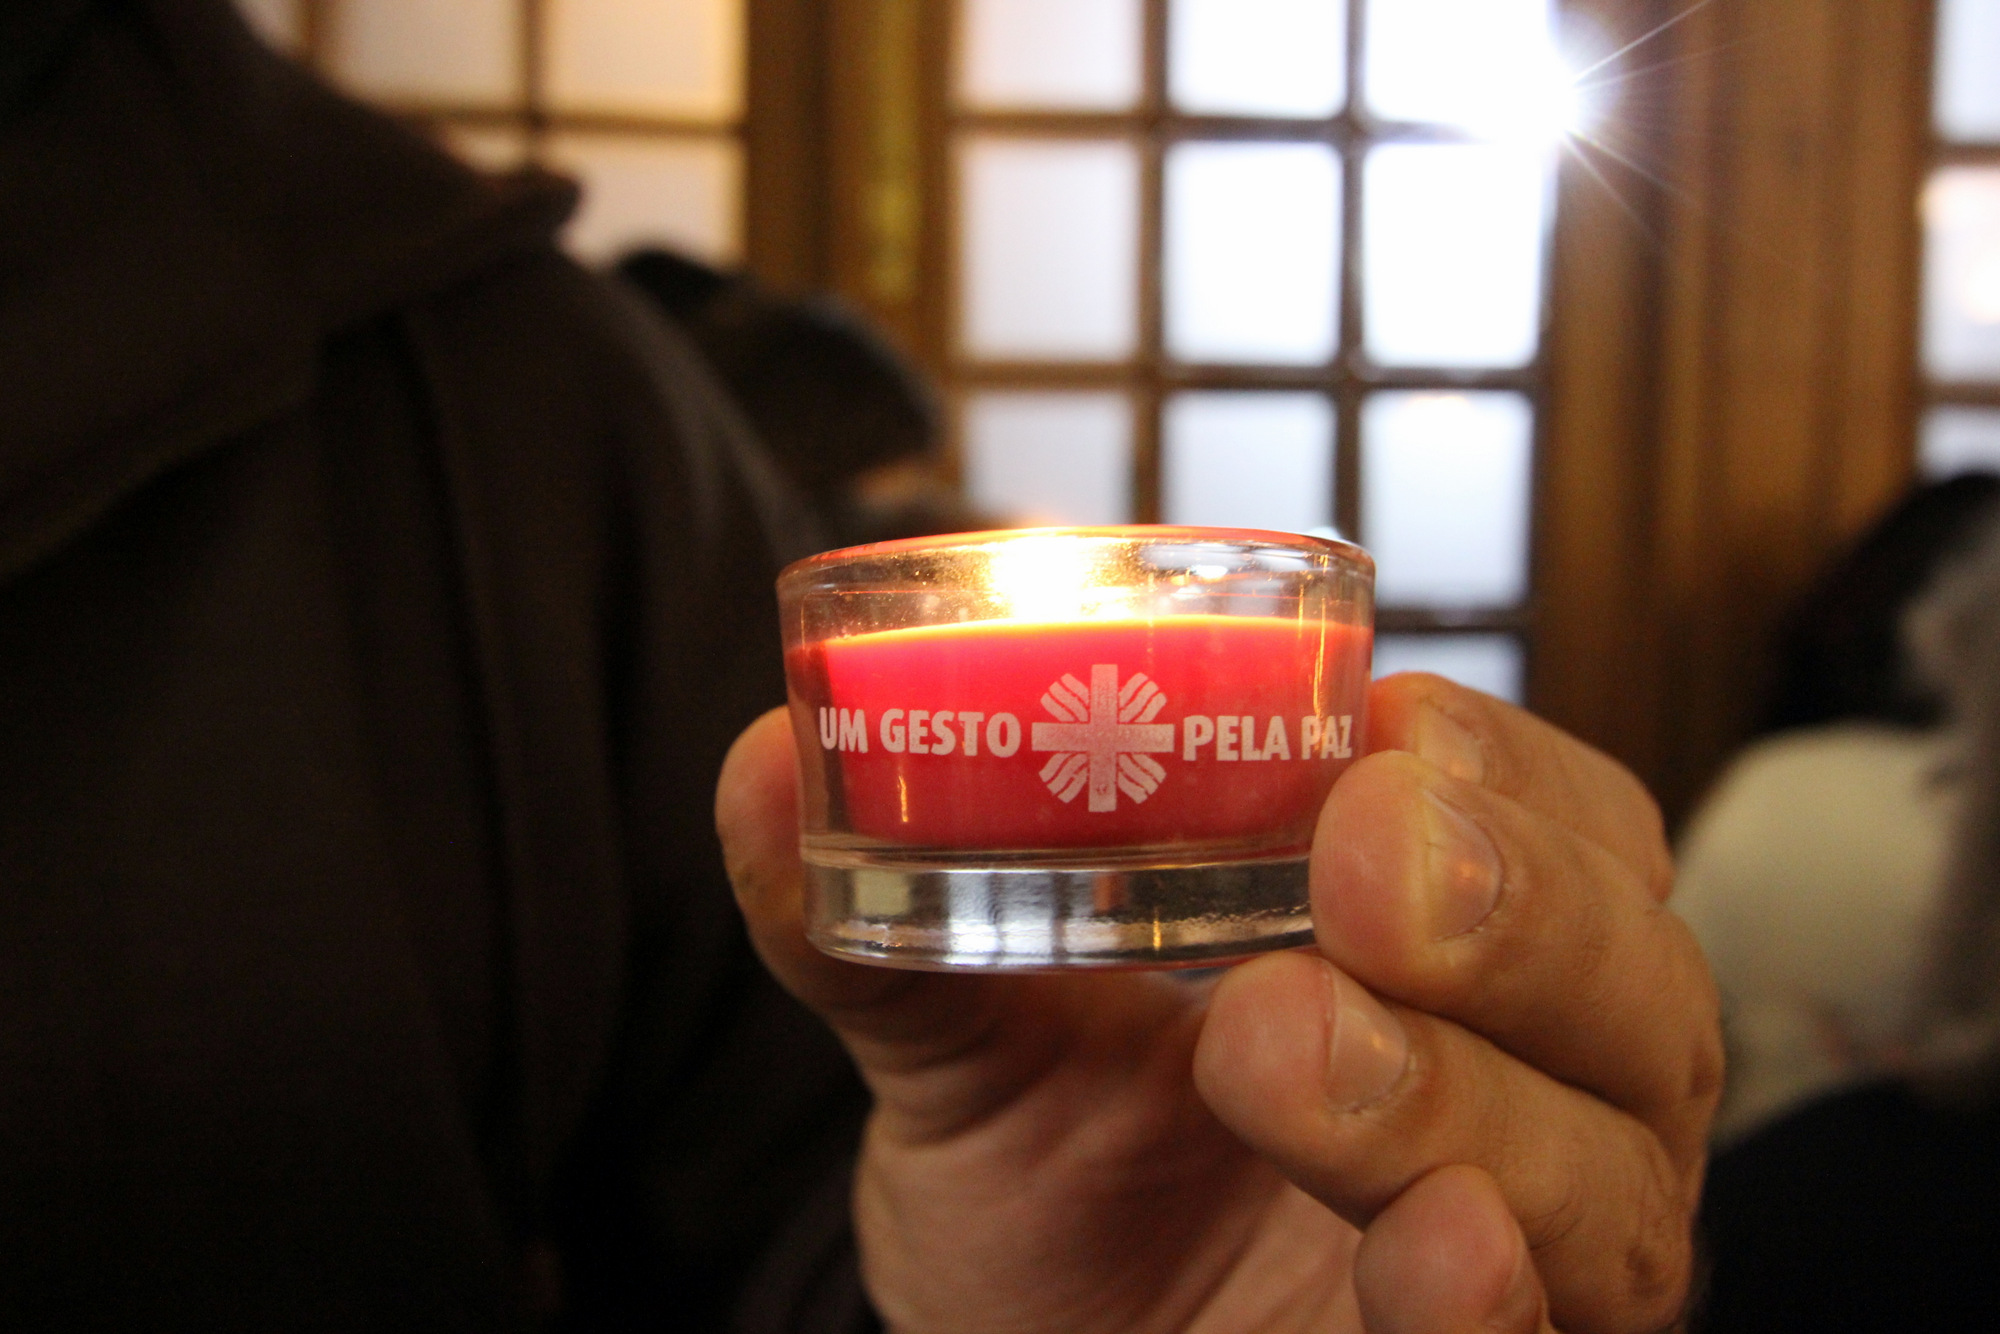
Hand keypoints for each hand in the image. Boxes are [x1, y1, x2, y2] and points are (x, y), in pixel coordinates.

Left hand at [716, 673, 1720, 1331]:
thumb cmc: (1045, 1169)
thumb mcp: (962, 1028)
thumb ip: (880, 912)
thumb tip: (765, 757)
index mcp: (1432, 939)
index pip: (1557, 814)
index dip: (1497, 764)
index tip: (1379, 731)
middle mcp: (1531, 1080)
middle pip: (1632, 974)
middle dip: (1511, 905)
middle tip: (1361, 866)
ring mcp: (1531, 1245)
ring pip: (1612, 1163)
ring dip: (1460, 1092)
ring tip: (1276, 1046)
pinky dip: (1491, 1293)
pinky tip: (1434, 1253)